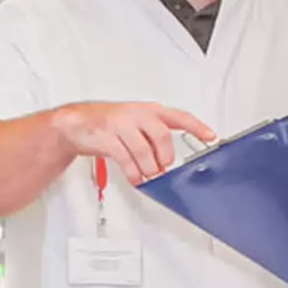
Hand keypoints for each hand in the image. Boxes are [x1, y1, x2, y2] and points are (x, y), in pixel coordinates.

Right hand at [49, 101, 216, 182]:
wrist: (77, 123)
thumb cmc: (108, 124)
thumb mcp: (135, 124)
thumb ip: (153, 139)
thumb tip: (166, 161)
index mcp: (149, 110)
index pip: (179, 116)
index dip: (196, 126)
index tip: (211, 136)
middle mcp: (137, 114)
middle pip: (162, 136)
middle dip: (165, 157)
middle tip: (163, 168)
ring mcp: (121, 125)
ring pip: (144, 150)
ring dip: (148, 168)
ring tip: (147, 176)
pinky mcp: (107, 137)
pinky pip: (125, 158)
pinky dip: (132, 172)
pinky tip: (135, 177)